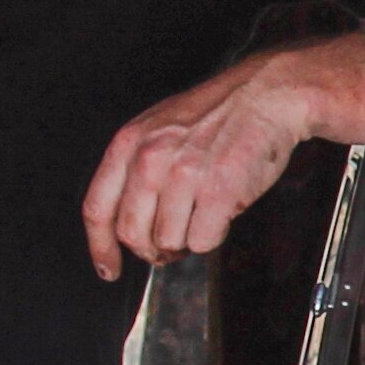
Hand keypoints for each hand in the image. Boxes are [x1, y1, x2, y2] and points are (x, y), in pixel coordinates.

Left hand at [84, 52, 317, 279]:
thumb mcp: (160, 129)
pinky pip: (203, 241)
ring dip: (188, 239)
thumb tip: (133, 223)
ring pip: (170, 242)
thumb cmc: (220, 114)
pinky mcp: (219, 190)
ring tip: (205, 214)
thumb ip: (137, 169)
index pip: (98, 208)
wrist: (267, 95)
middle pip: (133, 234)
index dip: (101, 247)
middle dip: (153, 249)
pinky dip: (214, 235)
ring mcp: (184, 175)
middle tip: (171, 246)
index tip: (109, 268)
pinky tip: (223, 212)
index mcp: (130, 143)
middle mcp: (151, 159)